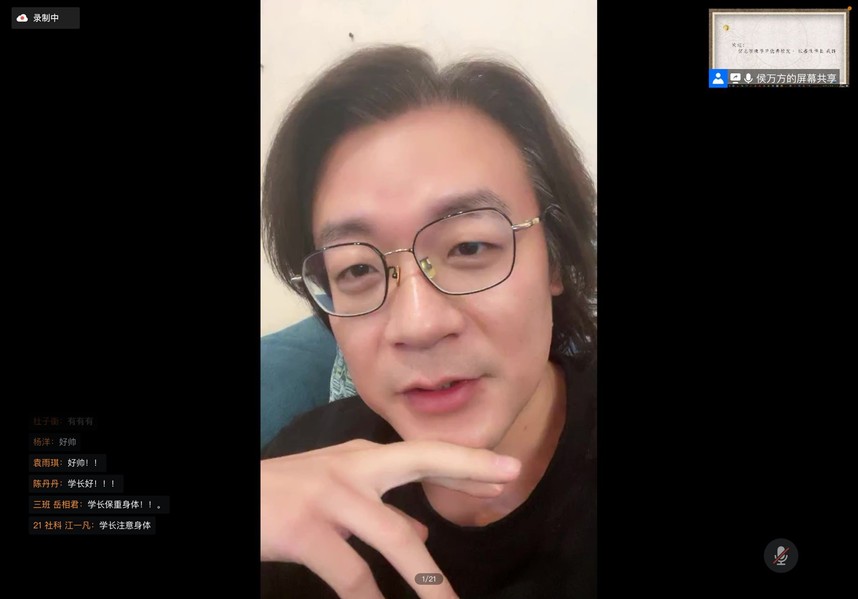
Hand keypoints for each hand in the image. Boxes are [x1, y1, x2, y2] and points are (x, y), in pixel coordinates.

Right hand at [261, 439, 521, 597]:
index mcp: (363, 460)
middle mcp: (353, 468)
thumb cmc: (285, 496)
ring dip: (429, 581)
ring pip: (397, 537)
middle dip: (468, 468)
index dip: (467, 465)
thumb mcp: (336, 493)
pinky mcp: (306, 528)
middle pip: (421, 460)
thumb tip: (424, 530)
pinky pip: (353, 575)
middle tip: (510, 479)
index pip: (425, 455)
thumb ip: (381, 509)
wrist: (234, 498)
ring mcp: (330, 495)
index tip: (505, 474)